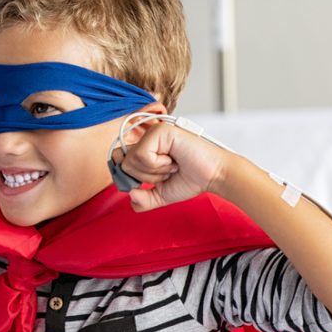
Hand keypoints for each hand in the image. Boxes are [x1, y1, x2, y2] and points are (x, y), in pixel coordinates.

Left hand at [115, 120, 232, 211]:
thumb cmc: (191, 179)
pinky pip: (142, 155)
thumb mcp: (161, 195)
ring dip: (154, 171)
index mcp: (144, 148)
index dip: (128, 177)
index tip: (148, 183)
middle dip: (143, 177)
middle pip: (122, 163)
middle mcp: (147, 138)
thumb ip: (142, 200)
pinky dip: (158, 165)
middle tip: (165, 173)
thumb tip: (130, 194)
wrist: (213, 176)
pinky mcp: (160, 130)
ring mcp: (153, 132)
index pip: (118, 161)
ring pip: (131, 160)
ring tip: (172, 165)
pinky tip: (173, 160)